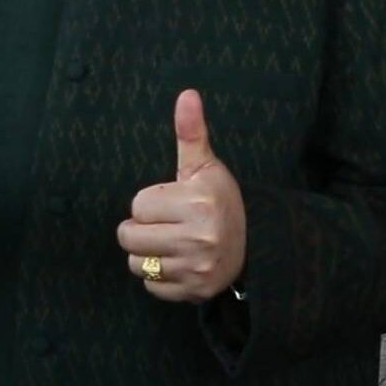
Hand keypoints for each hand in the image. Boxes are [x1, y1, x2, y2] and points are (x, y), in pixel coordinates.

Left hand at [117, 90, 246, 302]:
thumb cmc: (219, 200)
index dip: (150, 202)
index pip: (139, 205)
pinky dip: (158, 277)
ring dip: (146, 254)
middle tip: (165, 224)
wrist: (255, 244)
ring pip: (136, 263)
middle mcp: (199, 237)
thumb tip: (187, 94)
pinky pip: (151, 286)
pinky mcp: (193, 292)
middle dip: (140, 228)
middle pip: (130, 236)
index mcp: (199, 202)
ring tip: (169, 243)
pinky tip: (177, 262)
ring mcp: (196, 268)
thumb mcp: (205, 166)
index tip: (172, 203)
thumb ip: (191, 133)